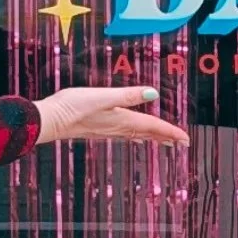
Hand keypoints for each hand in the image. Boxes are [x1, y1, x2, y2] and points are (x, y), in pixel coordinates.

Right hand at [34, 85, 187, 148]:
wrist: (50, 120)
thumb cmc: (73, 107)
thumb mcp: (103, 97)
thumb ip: (127, 95)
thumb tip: (153, 94)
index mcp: (123, 120)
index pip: (153, 127)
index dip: (171, 132)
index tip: (186, 139)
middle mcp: (119, 128)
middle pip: (148, 134)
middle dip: (166, 138)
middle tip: (182, 143)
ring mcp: (109, 130)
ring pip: (138, 135)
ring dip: (153, 137)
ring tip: (165, 141)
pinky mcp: (100, 128)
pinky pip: (126, 134)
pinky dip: (137, 135)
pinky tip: (134, 134)